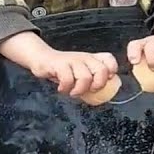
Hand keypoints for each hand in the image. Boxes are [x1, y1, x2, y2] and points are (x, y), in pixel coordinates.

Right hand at [0, 33, 117, 96]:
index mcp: (92, 59)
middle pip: (102, 70)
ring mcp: (73, 60)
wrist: (42, 59)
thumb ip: (92, 80)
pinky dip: (66, 88)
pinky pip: (68, 79)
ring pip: (86, 77)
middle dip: (98, 85)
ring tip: (72, 92)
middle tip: (89, 91)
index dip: (111, 71)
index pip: (109, 59)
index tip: (104, 81)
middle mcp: (85, 58)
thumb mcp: (80, 72)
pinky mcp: (59, 64)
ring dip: (79, 90)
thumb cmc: (63, 70)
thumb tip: (104, 95)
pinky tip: (61, 89)